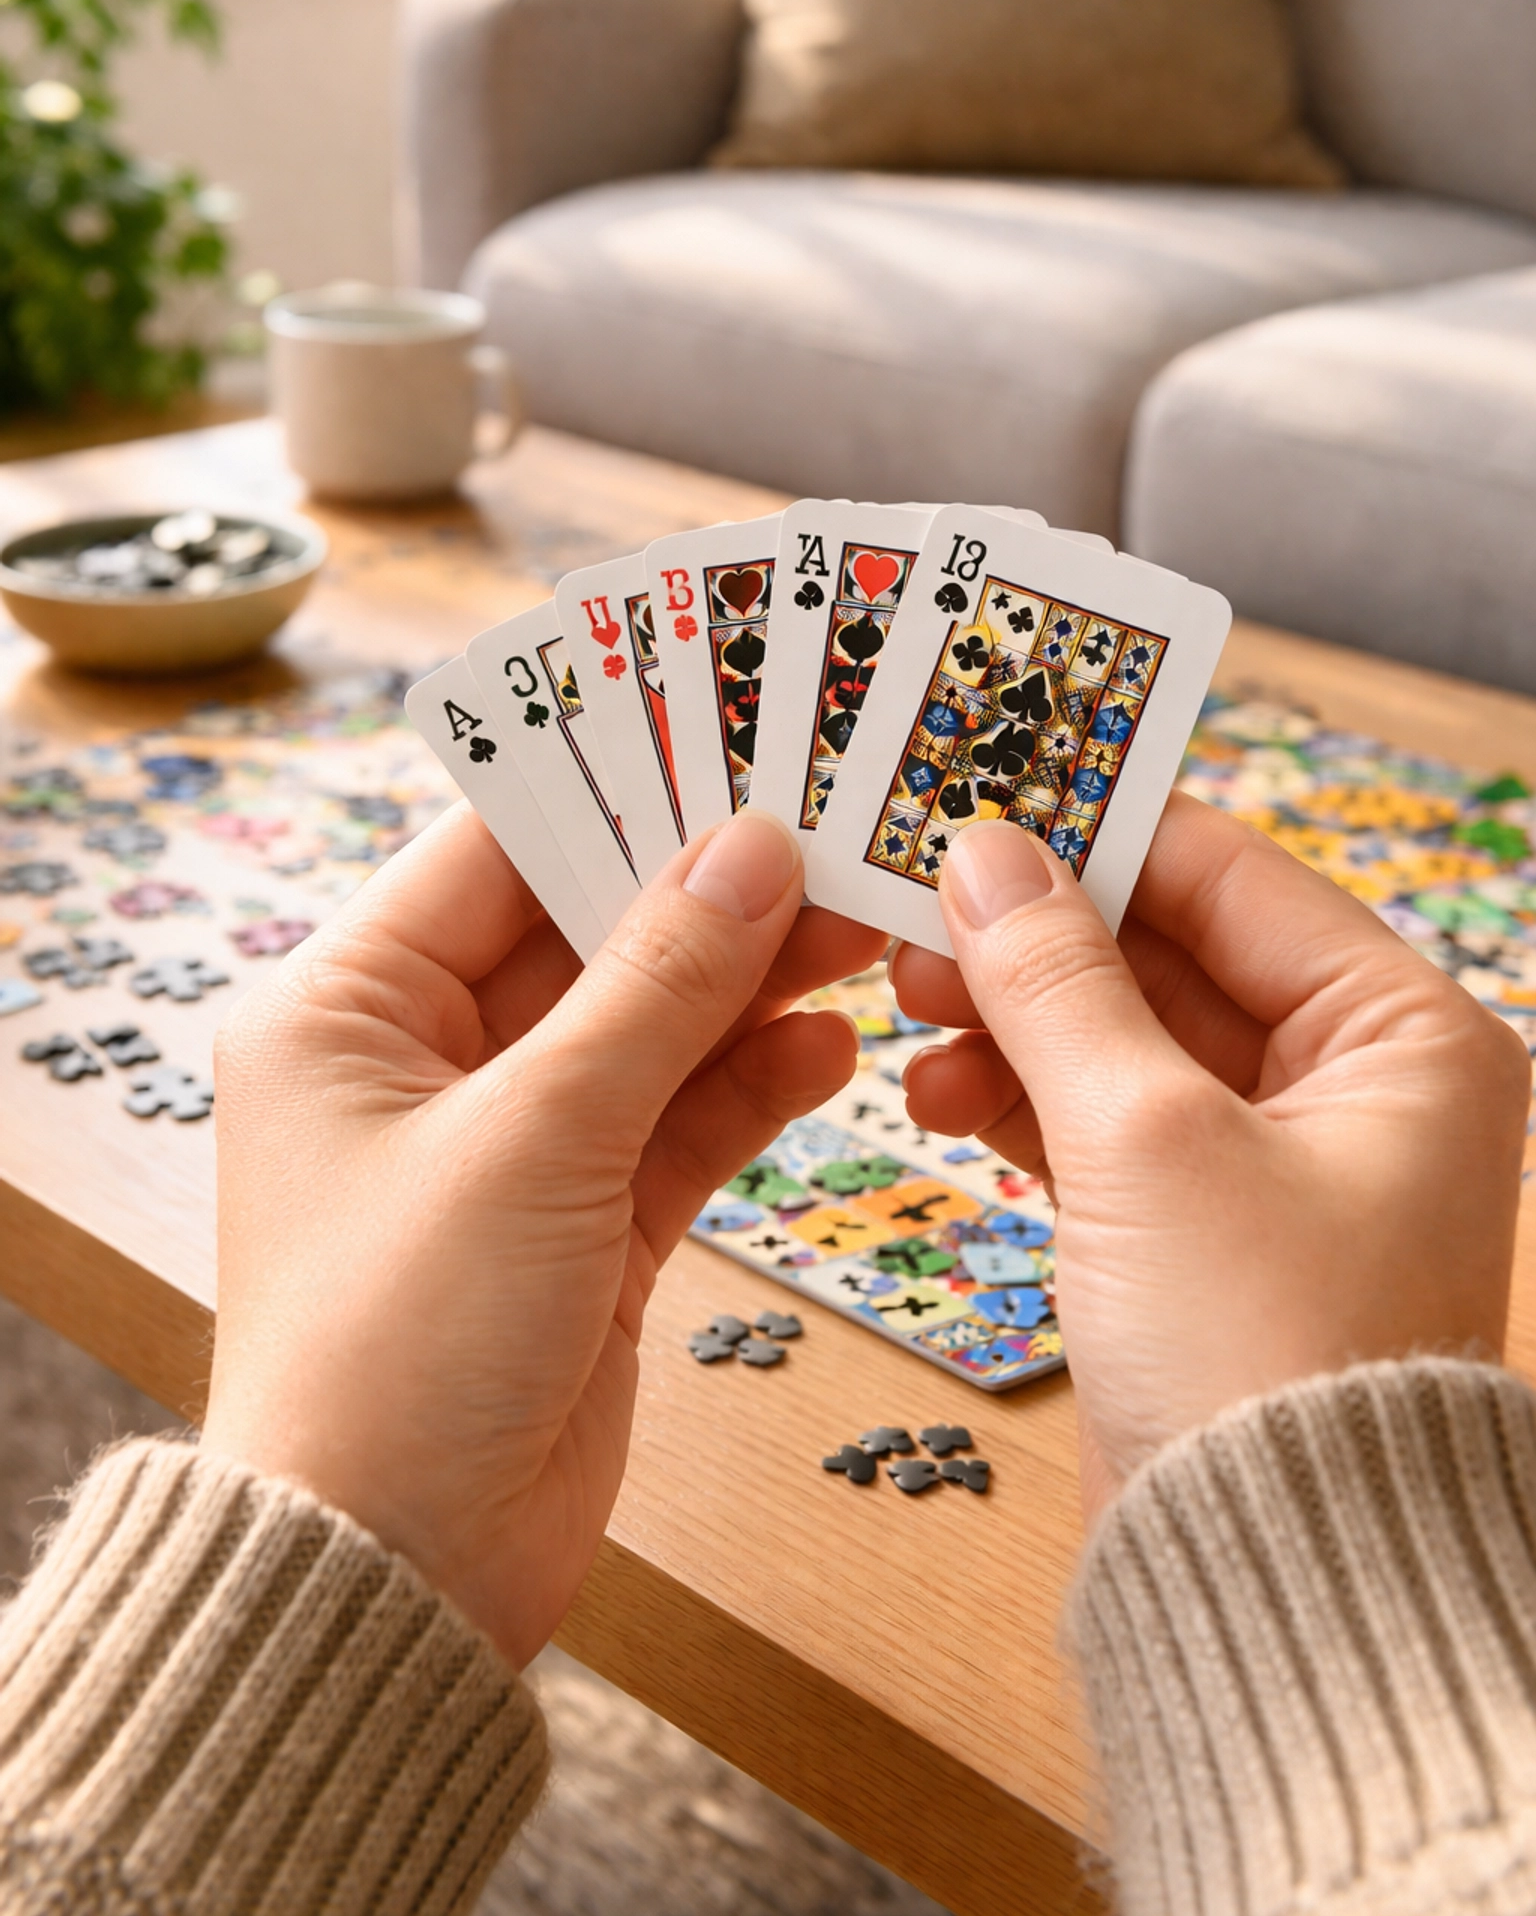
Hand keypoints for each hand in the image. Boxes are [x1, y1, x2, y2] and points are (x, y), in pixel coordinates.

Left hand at [203, 803, 882, 1665]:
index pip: (497, 851)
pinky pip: (680, 1119)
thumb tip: (751, 849)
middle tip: (835, 823)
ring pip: (650, 1025)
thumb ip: (657, 988)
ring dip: (750, 980)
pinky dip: (752, 1082)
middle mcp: (424, 1062)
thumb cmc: (399, 1347)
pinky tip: (832, 1041)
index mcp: (350, 1008)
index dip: (617, 789)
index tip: (734, 734)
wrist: (398, 1580)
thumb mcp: (533, 1137)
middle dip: (710, 888)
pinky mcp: (586, 1226)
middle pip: (589, 931)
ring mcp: (512, 1144)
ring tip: (864, 918)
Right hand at [892, 796, 1529, 1519]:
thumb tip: (985, 855)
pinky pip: (1102, 1123)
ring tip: (903, 1000)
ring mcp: (1275, 1164)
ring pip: (1121, 1039)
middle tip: (913, 905)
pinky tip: (934, 1086)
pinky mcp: (1203, 1233)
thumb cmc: (1263, 1362)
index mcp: (1402, 1036)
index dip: (1099, 831)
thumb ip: (1058, 981)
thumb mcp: (1146, 1138)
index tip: (981, 793)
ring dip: (1012, 1015)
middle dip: (1035, 934)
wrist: (1264, 1586)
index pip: (1234, 876)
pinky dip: (1020, 1098)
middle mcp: (1355, 1088)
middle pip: (1168, 953)